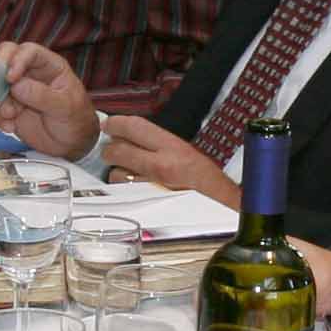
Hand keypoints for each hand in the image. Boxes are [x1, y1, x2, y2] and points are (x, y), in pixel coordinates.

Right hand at [0, 40, 98, 159]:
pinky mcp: (10, 108)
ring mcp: (18, 90)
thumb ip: (43, 96)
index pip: (29, 52)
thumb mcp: (66, 107)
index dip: (17, 60)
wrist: (72, 144)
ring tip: (10, 115)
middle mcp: (30, 74)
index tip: (10, 78)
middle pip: (5, 60)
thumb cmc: (77, 119)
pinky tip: (11, 126)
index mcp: (49, 66)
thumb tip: (17, 86)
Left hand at [94, 114, 233, 204]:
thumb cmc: (205, 182)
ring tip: (129, 173)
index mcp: (172, 147)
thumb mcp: (185, 152)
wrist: (220, 207)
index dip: (116, 123)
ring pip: (116, 174)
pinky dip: (124, 190)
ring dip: (117, 172)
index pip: (134, 127)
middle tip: (112, 150)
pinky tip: (134, 188)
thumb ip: (157, 143)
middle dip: (110, 150)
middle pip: (117, 150)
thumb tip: (129, 135)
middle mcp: (160, 165)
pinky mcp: (145, 204)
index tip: (109, 124)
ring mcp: (150, 186)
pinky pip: (123, 193)